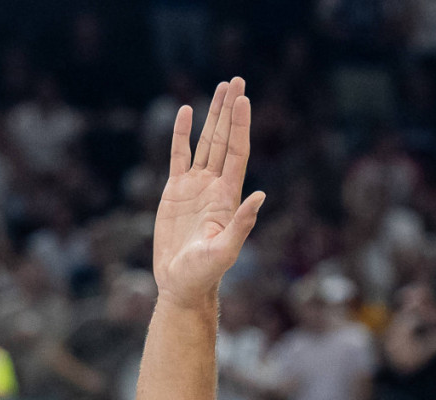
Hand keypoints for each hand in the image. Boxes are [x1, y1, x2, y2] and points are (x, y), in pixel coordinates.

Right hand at [153, 77, 264, 308]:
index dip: (240, 126)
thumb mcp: (225, 250)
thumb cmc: (205, 273)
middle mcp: (215, 186)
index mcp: (228, 196)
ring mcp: (196, 186)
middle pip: (224, 139)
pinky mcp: (176, 191)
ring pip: (205, 142)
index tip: (243, 99)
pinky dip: (182, 133)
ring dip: (212, 116)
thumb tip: (260, 197)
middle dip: (230, 110)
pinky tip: (186, 112)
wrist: (182, 283)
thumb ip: (242, 224)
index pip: (237, 152)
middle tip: (236, 80)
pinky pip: (179, 154)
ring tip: (220, 87)